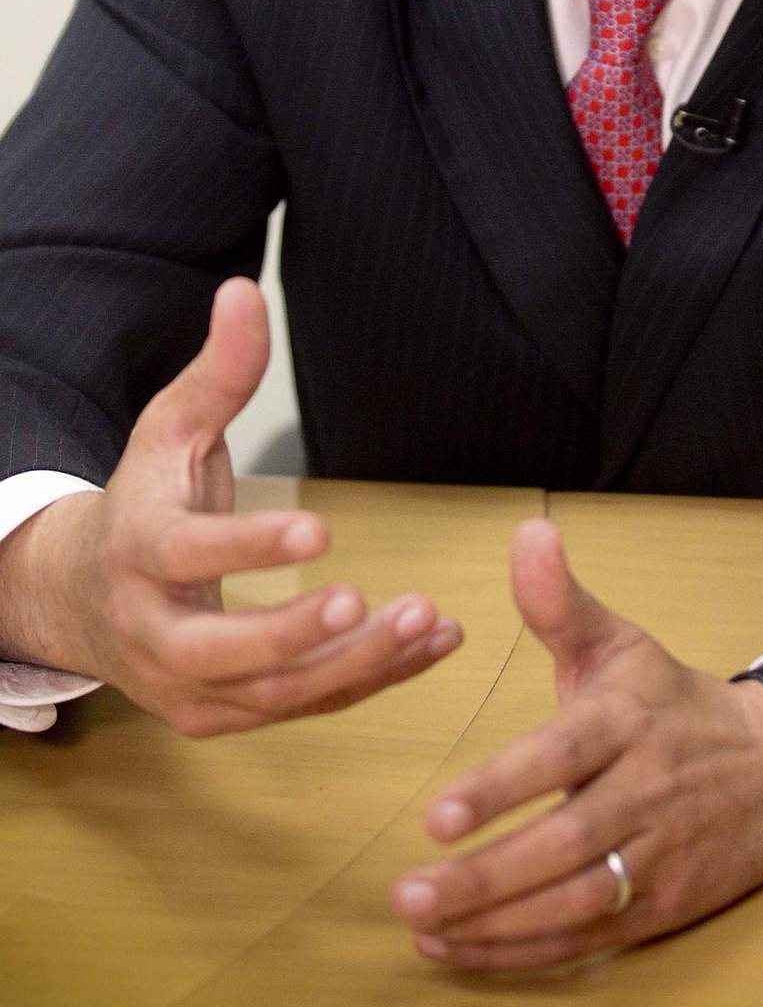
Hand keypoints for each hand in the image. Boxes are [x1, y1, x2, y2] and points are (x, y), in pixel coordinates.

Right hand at [4, 277, 461, 734]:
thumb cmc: (145, 500)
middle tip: (369, 601)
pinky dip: (370, 677)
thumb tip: (246, 291)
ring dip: (355, 662)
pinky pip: (303, 704)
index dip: (250, 547)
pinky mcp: (223, 716)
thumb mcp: (171, 428)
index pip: (187, 555)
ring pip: (273, 692)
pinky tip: (433, 641)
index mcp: (138, 552)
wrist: (84, 598)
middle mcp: (153, 632)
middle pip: (221, 653)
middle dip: (295, 634)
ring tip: (427, 619)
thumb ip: (220, 371)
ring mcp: (186, 686)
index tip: (320, 529)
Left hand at [391, 518, 762, 971]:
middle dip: (484, 876)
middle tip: (406, 891)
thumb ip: (559, 601)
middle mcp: (645, 792)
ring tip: (421, 926)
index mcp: (627, 721)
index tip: (437, 816)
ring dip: (494, 924)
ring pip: (574, 902)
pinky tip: (460, 949)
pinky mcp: (662, 909)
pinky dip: (522, 953)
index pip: (562, 757)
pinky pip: (587, 939)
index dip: (501, 788)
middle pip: (564, 845)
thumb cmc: (672, 703)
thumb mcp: (620, 642)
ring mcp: (658, 857)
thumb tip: (525, 532)